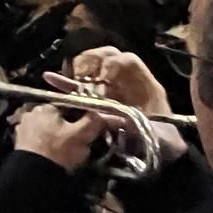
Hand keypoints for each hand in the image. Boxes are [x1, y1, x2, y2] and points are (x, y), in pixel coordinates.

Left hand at [11, 104, 106, 171]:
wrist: (34, 176)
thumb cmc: (59, 151)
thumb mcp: (82, 135)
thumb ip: (95, 121)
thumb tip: (112, 115)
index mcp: (45, 106)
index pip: (70, 106)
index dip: (83, 118)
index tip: (91, 130)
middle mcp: (30, 113)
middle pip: (58, 118)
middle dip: (70, 128)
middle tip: (81, 142)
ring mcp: (23, 128)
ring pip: (48, 129)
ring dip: (58, 137)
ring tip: (70, 151)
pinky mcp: (19, 143)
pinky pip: (39, 140)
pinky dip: (48, 145)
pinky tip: (56, 155)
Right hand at [52, 48, 186, 161]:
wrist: (160, 156)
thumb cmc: (162, 145)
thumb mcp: (158, 137)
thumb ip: (143, 128)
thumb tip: (122, 118)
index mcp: (144, 85)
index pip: (128, 60)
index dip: (114, 63)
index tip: (104, 77)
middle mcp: (126, 83)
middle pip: (108, 56)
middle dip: (94, 62)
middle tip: (86, 78)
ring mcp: (110, 90)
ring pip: (92, 65)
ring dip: (80, 70)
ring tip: (75, 83)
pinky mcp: (96, 101)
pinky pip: (78, 86)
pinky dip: (65, 82)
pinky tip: (51, 78)